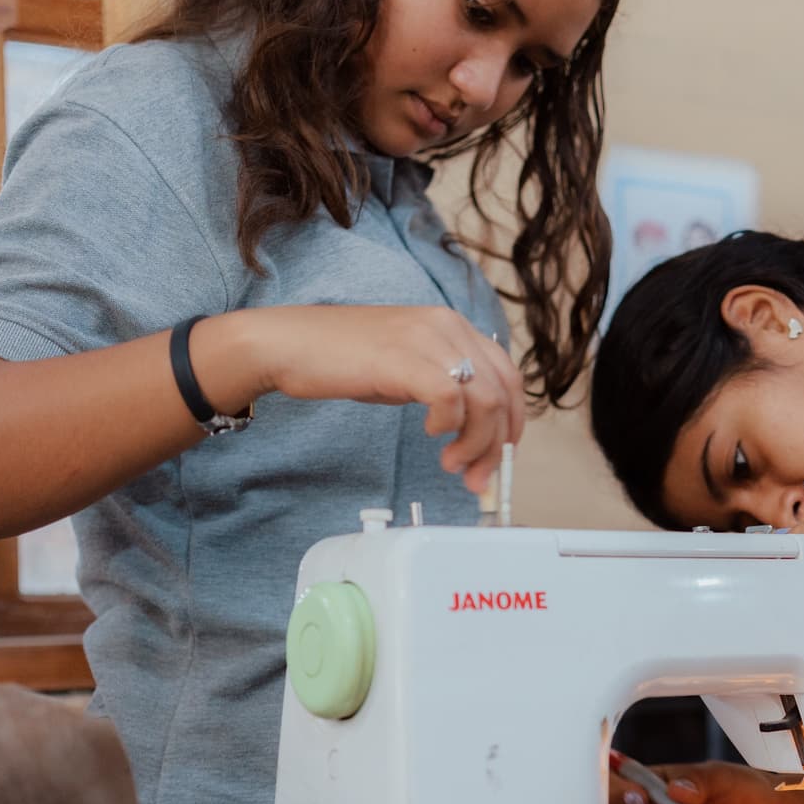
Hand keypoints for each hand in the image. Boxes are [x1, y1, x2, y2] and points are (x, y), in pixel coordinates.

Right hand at [204, 305, 525, 492]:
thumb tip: (472, 426)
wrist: (289, 344)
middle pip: (502, 391)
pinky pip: (451, 397)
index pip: (508, 374)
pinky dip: (448, 425)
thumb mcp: (407, 366)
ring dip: (475, 444)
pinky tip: (429, 435)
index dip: (513, 420)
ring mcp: (428, 339)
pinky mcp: (404, 358)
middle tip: (477, 477)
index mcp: (452, 326)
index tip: (501, 454)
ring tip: (451, 465)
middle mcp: (447, 326)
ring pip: (485, 399)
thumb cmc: (342, 358)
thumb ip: (442, 385)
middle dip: (497, 444)